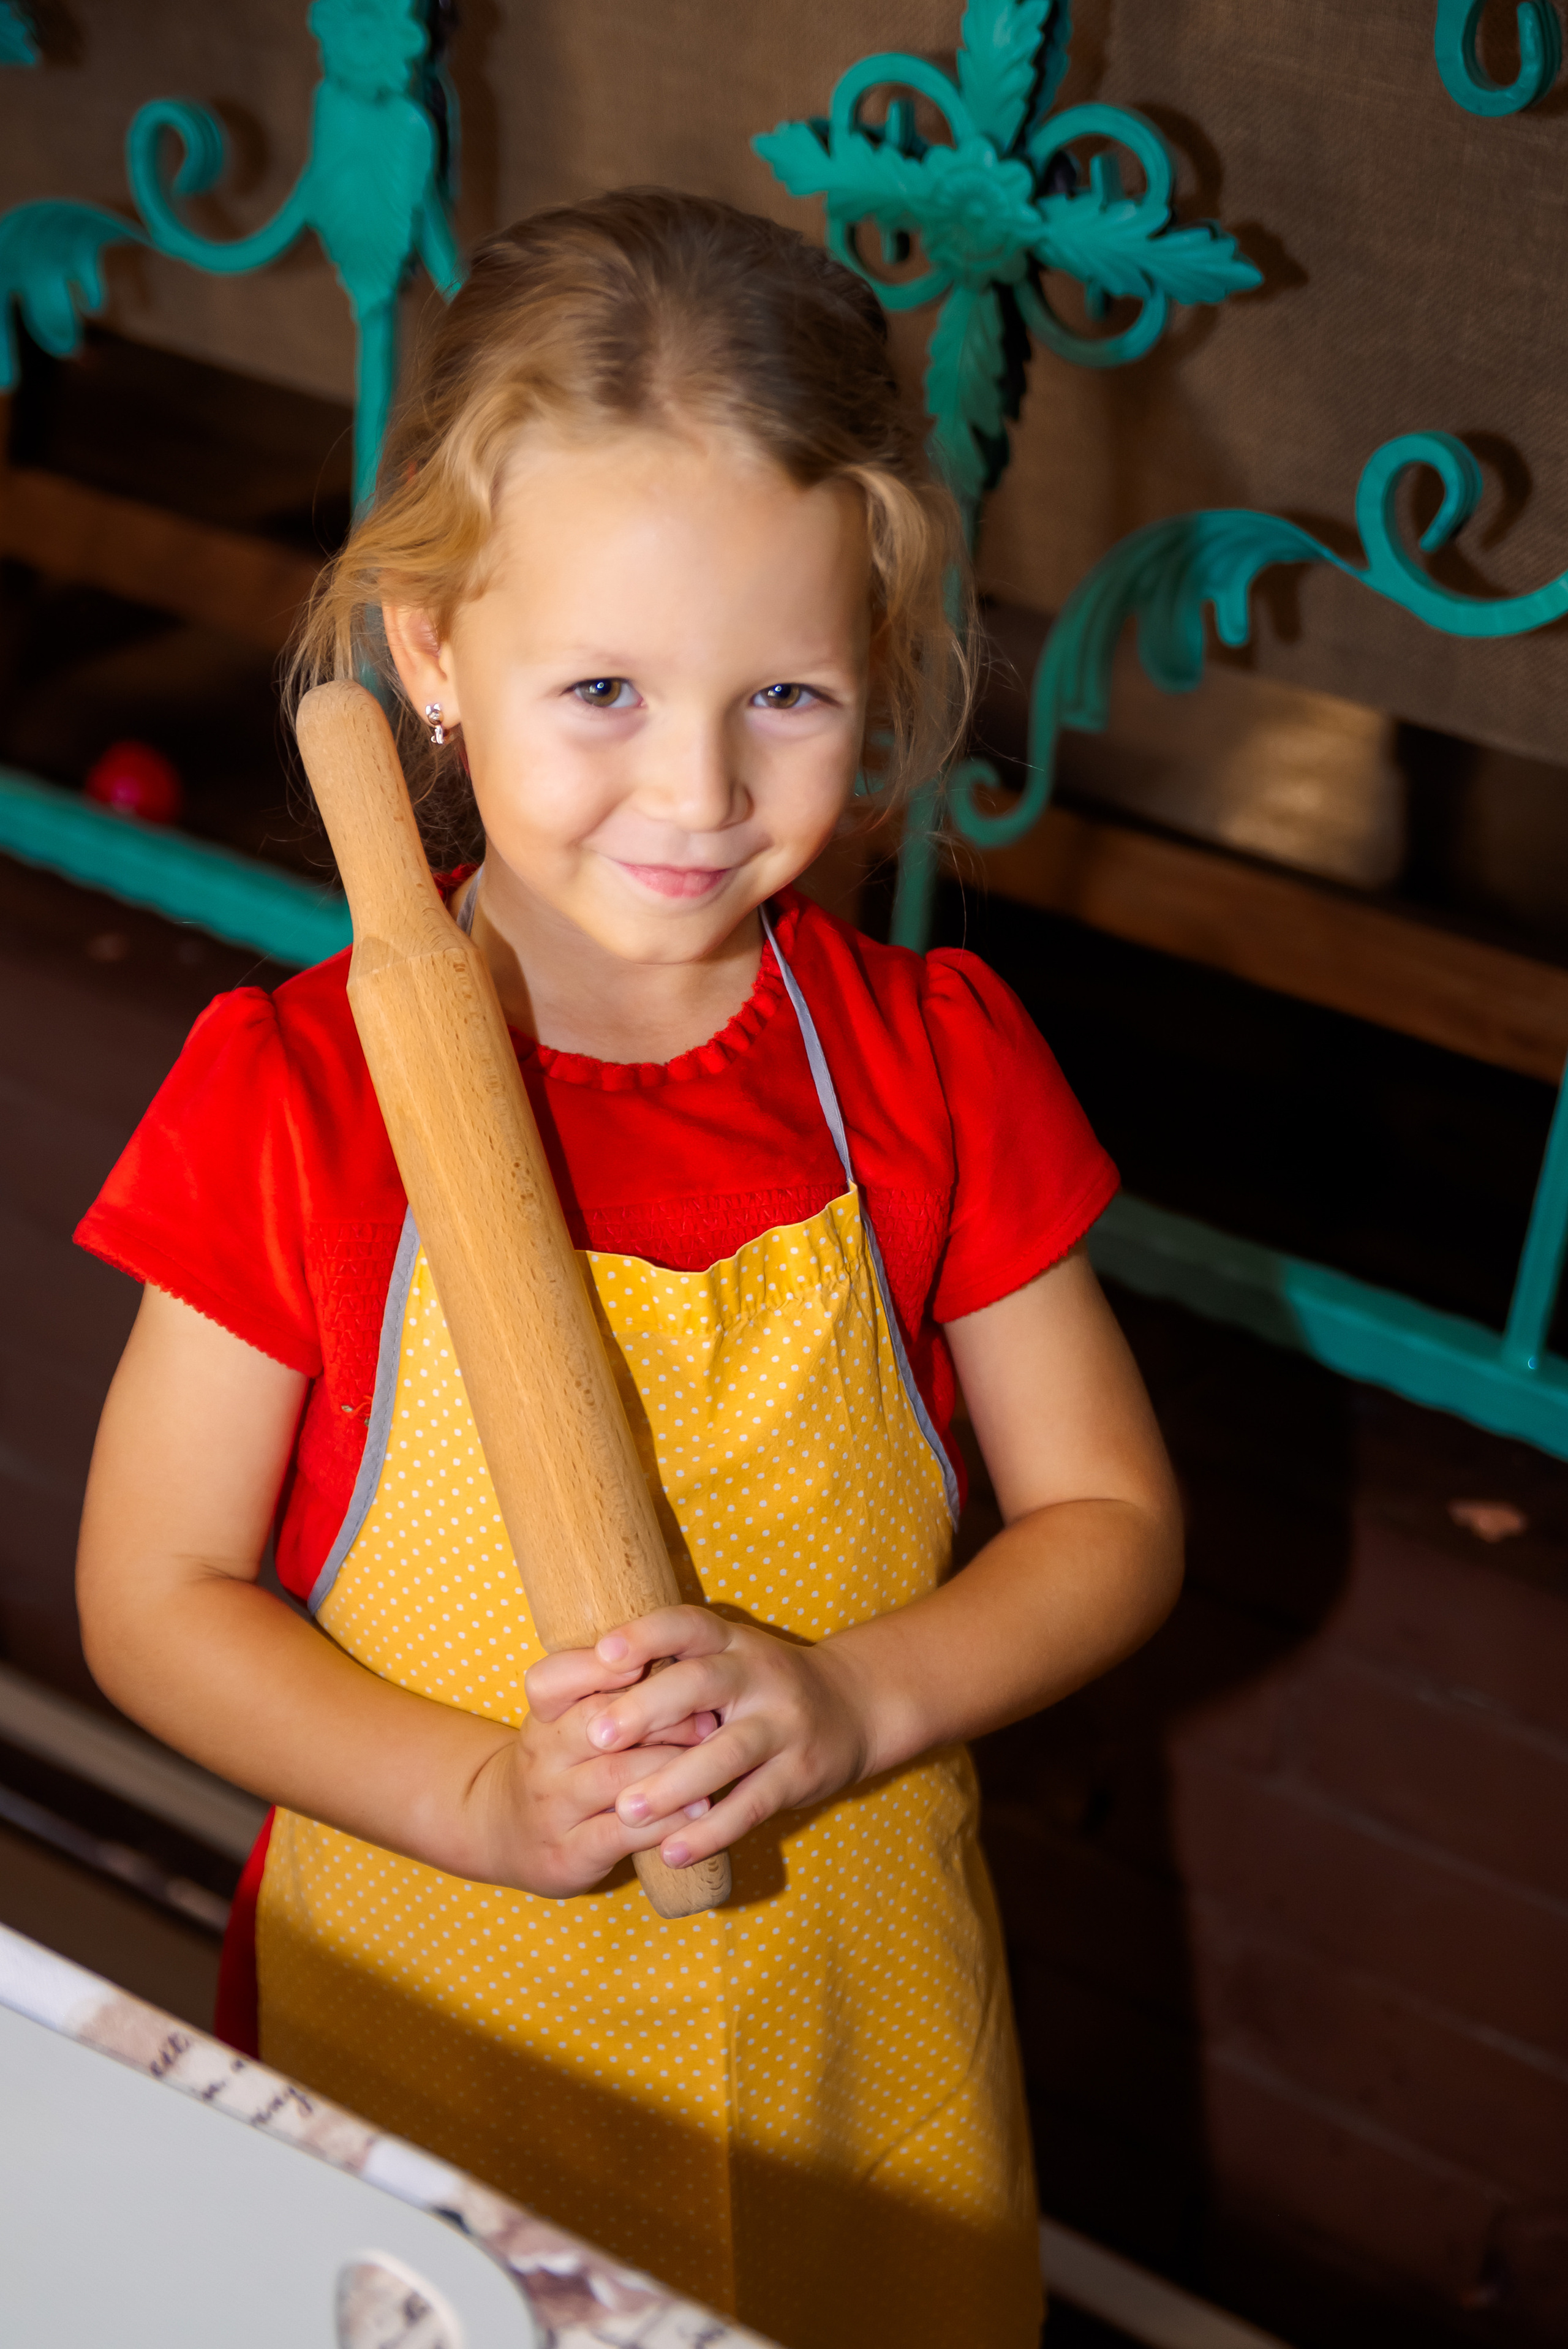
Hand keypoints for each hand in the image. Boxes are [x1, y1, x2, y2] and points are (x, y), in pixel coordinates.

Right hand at [465, 1644, 718, 1898]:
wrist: (509, 1836)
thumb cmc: (564, 1764)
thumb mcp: (570, 1721)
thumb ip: (609, 1691)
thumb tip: (682, 1661)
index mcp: (542, 1715)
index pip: (553, 1679)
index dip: (598, 1667)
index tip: (646, 1661)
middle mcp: (541, 1756)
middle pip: (595, 1722)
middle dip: (658, 1717)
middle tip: (707, 1718)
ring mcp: (552, 1807)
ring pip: (614, 1776)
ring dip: (670, 1765)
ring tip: (711, 1760)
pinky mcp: (568, 1853)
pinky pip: (622, 1832)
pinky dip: (667, 1819)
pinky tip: (699, 1809)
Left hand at [582, 1606, 874, 1869]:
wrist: (854, 1706)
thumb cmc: (760, 1686)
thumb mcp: (726, 1657)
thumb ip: (670, 1668)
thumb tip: (583, 1687)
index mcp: (731, 1641)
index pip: (686, 1624)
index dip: (646, 1635)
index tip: (603, 1654)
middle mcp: (759, 1674)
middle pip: (701, 1683)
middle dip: (648, 1709)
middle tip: (597, 1736)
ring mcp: (784, 1723)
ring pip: (726, 1752)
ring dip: (673, 1782)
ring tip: (627, 1811)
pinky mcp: (800, 1773)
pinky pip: (752, 1804)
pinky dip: (711, 1830)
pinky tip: (671, 1850)